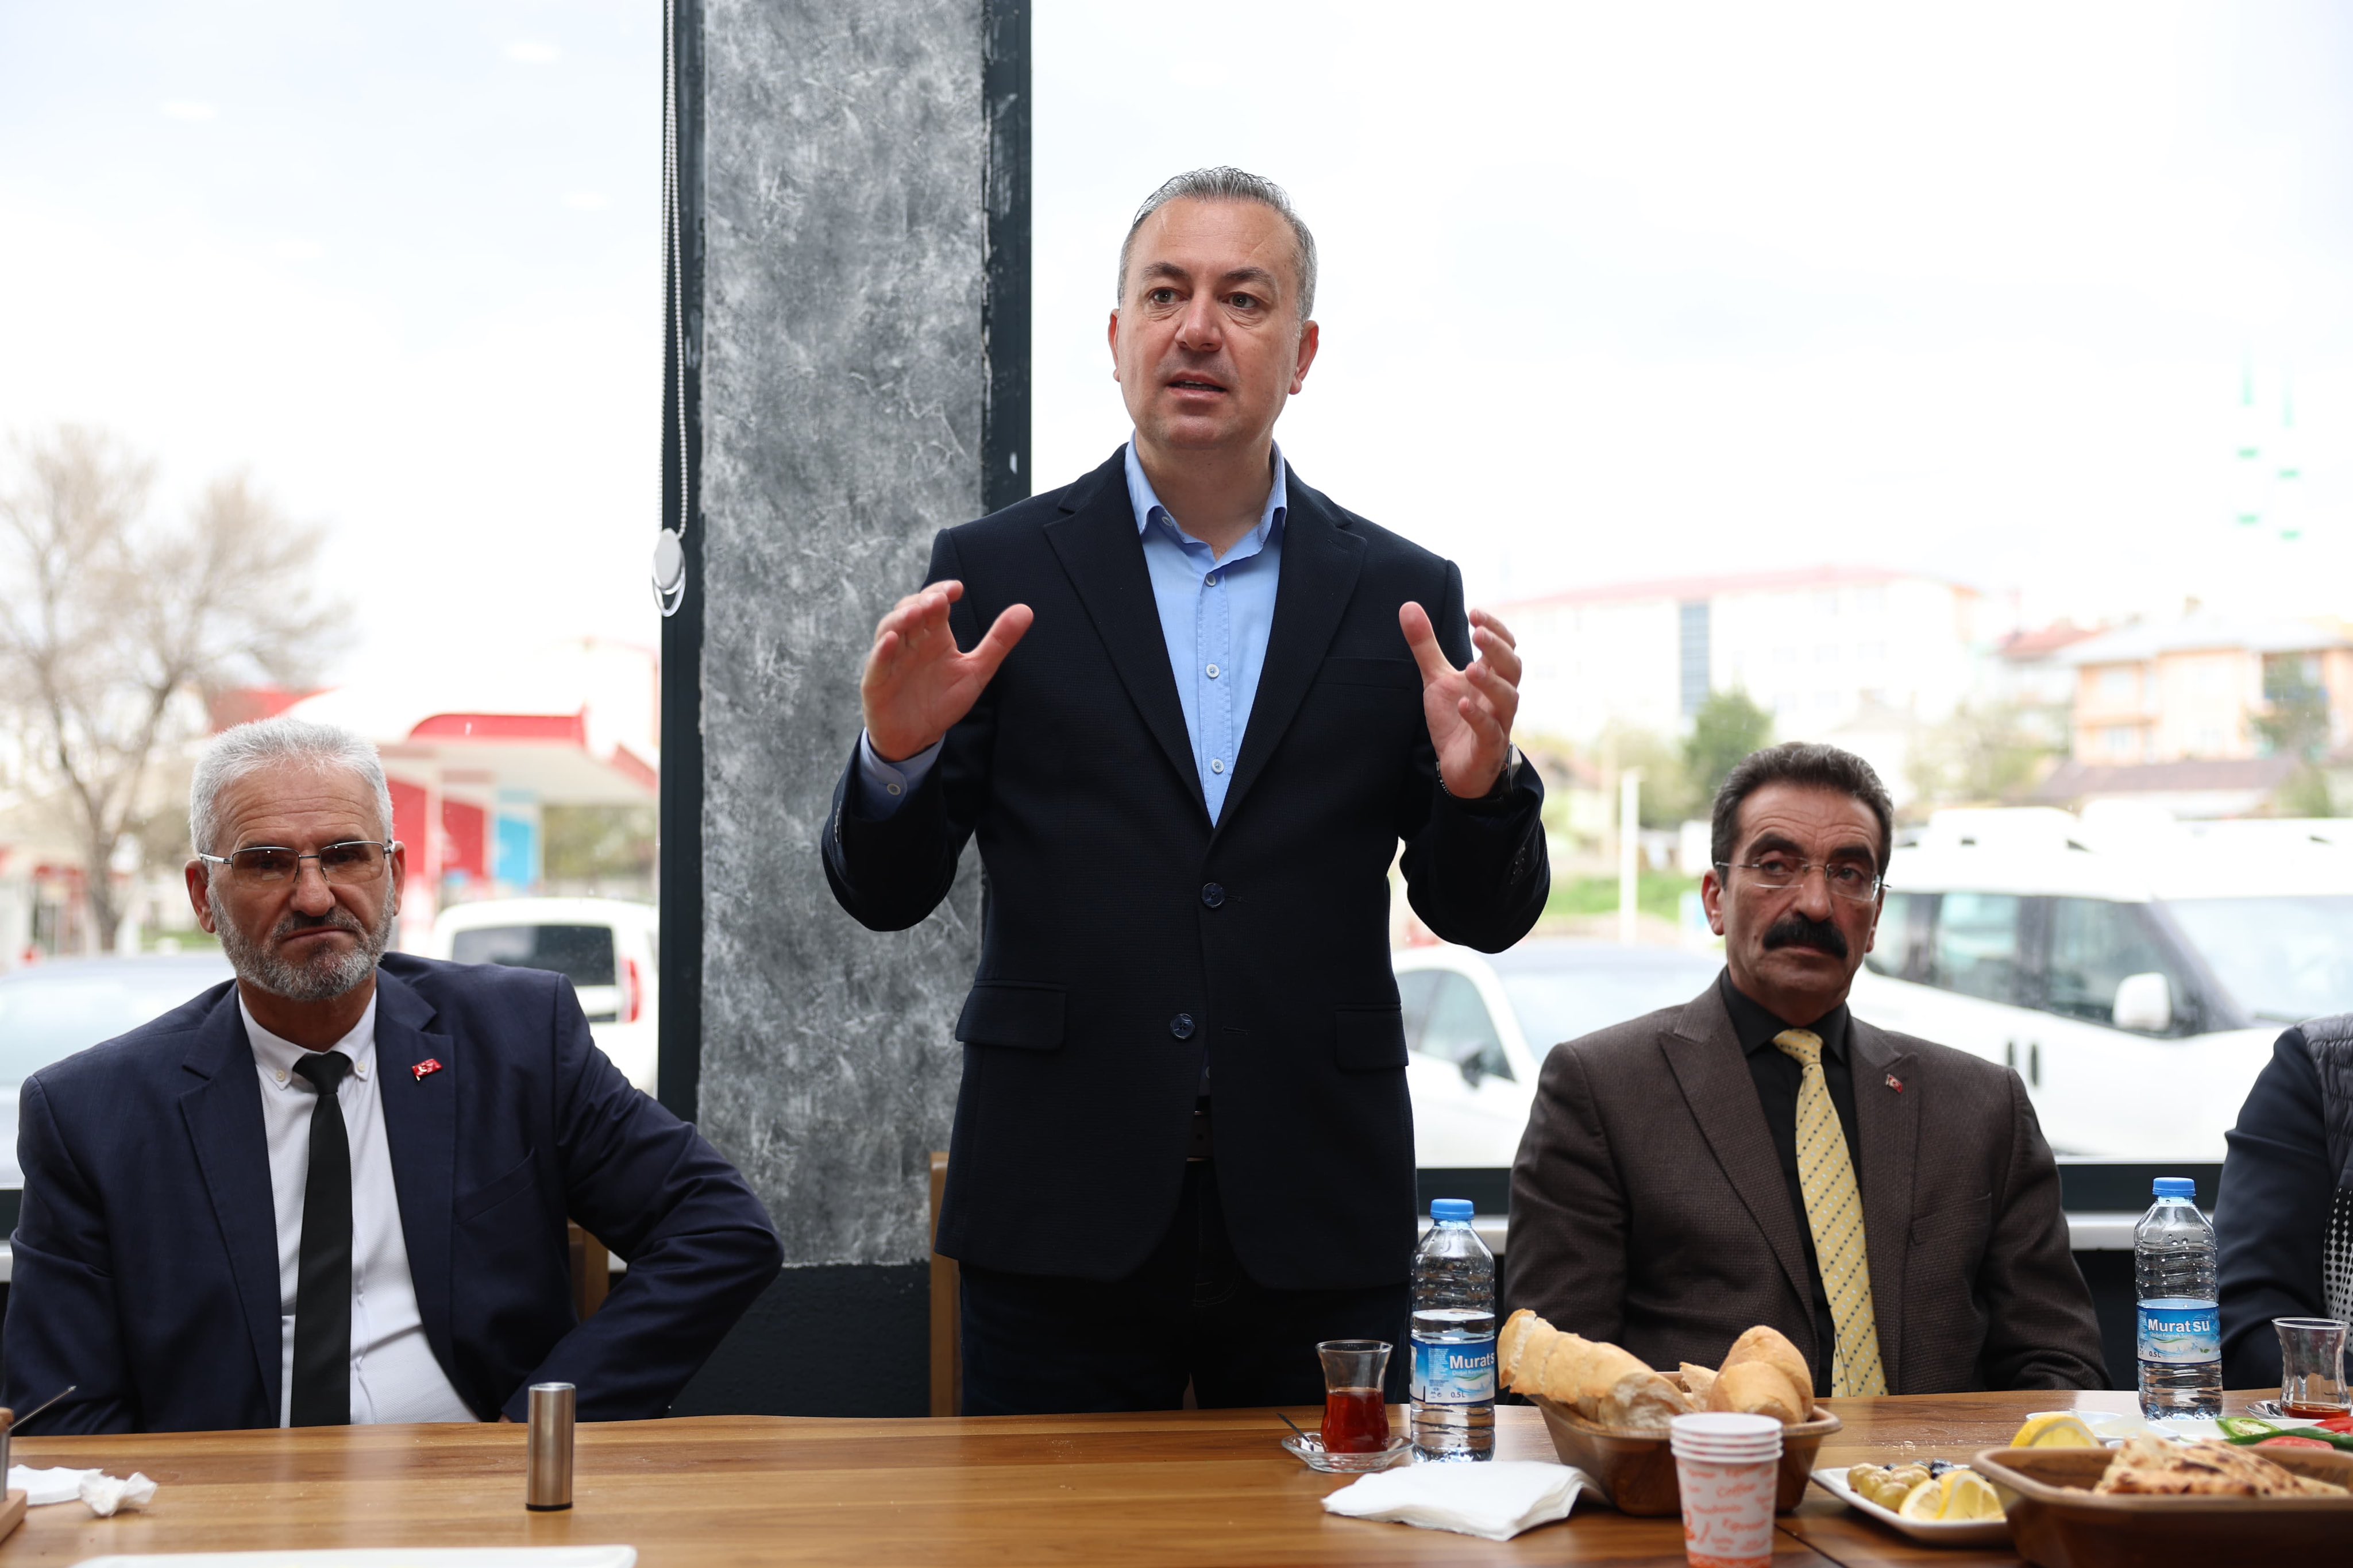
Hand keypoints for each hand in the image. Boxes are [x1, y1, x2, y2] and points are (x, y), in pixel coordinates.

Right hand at [861, 580, 1033, 761]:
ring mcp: (891, 660)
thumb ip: (998, 642)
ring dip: (900, 619)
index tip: (958, 589)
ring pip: (889, 629)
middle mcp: (910, 642)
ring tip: (916, 612)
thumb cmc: (942, 700)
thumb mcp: (976, 671)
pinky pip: (876, 663)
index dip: (942, 592)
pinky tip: (891, 641)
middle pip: (910, 611)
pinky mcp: (876, 682)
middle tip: (938, 600)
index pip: (934, 603)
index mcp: (933, 635)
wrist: (917, 737)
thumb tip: (1026, 610)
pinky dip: (881, 651)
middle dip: (922, 602)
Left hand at [1400, 602, 1520, 797]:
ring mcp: (1498, 721)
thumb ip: (1426, 645)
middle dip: (1498, 649)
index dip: (1495, 629)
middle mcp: (1499, 696)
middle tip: (1478, 634)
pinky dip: (1478, 717)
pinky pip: (1490, 731)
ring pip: (1507, 699)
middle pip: (1512, 668)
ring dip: (1491, 682)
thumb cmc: (1455, 718)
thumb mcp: (1436, 678)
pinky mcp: (1489, 746)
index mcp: (1491, 676)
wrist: (1457, 767)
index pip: (1505, 647)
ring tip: (1471, 668)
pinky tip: (1463, 705)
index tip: (1474, 613)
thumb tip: (1408, 606)